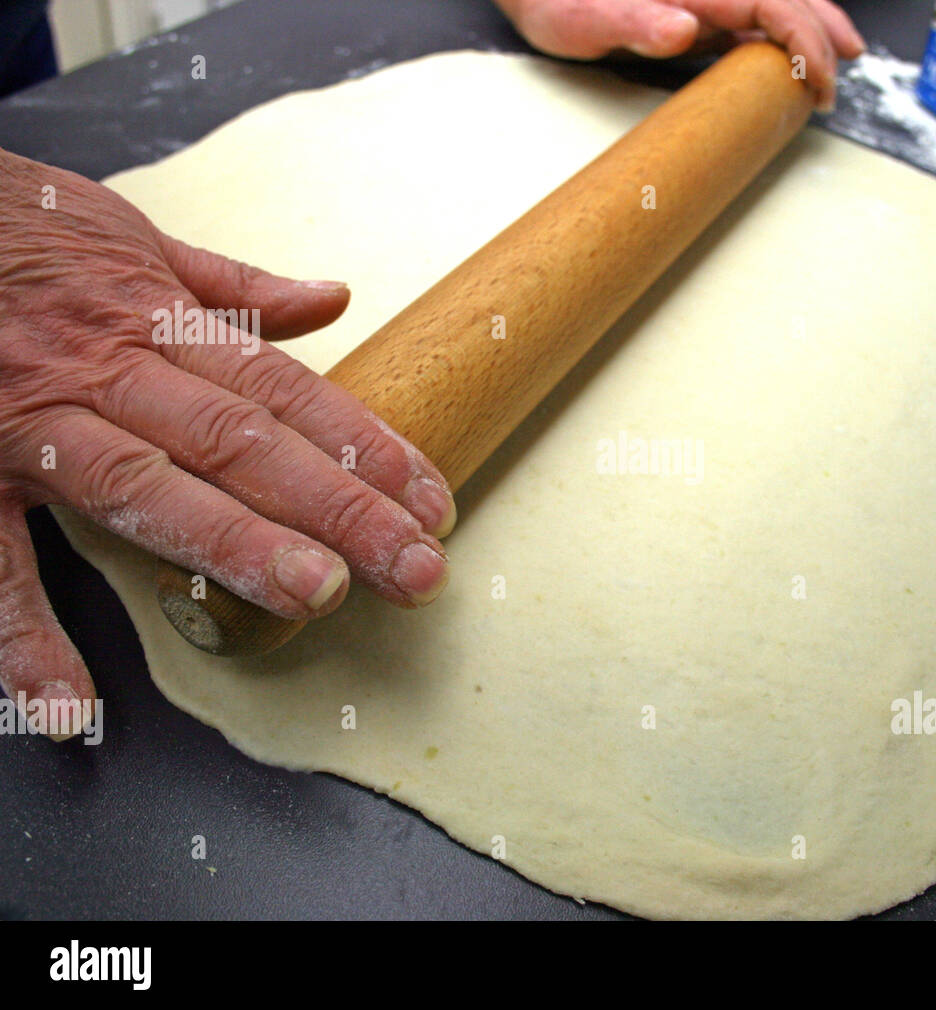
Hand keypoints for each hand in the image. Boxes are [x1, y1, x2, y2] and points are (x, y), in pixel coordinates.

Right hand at [0, 148, 455, 736]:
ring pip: (147, 489)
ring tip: (319, 597)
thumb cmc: (18, 231)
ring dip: (235, 546)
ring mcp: (35, 425)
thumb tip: (331, 299)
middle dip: (339, 509)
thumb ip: (232, 285)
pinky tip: (70, 703)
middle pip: (242, 444)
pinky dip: (24, 638)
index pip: (286, 391)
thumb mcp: (131, 237)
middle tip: (415, 570)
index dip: (366, 446)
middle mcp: (106, 373)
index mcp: (152, 320)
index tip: (431, 502)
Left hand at [496, 0, 864, 109]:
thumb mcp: (581, 23)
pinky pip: (749, 10)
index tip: (818, 77)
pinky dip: (779, 26)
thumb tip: (684, 29)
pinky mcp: (692, 4)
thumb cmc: (553, 2)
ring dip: (810, 21)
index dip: (801, 37)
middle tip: (844, 69)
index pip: (766, 3)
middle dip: (820, 29)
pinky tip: (789, 47)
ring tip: (843, 50)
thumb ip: (632, 22)